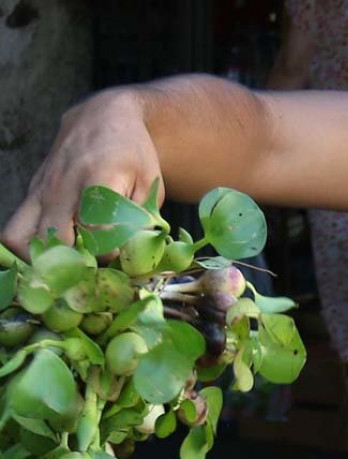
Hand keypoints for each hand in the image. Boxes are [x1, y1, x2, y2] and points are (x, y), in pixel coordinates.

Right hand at [1, 89, 164, 258]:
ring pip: (18, 237)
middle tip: (92, 268)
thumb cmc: (132, 153)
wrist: (101, 116)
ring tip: (64, 266)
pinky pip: (14, 229)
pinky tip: (51, 256)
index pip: (94, 229)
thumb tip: (134, 254)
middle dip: (73, 263)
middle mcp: (63, 186)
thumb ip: (142, 219)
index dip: (108, 252)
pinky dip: (27, 249)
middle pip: (54, 239)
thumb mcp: (149, 182)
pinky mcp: (31, 194)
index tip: (120, 257)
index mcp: (98, 178)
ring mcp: (41, 190)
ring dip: (39, 259)